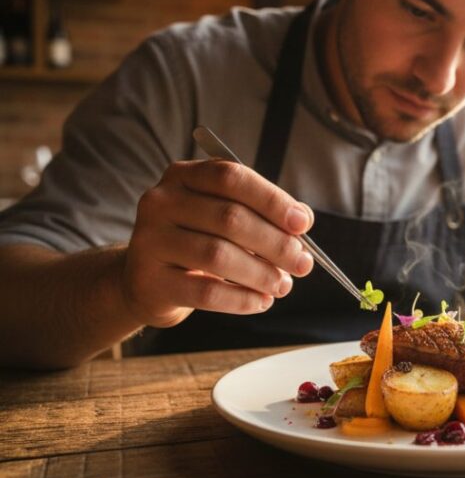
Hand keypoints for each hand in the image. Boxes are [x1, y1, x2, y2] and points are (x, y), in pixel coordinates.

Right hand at [121, 160, 314, 327]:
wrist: (148, 281)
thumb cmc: (198, 241)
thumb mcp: (225, 217)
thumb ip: (262, 212)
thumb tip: (302, 220)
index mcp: (183, 176)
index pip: (231, 177)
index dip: (271, 200)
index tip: (303, 224)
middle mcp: (160, 202)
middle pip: (229, 217)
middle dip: (275, 243)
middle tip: (303, 263)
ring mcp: (149, 241)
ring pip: (218, 255)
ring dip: (261, 273)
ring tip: (283, 285)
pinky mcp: (149, 281)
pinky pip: (206, 292)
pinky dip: (241, 299)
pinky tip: (261, 302)